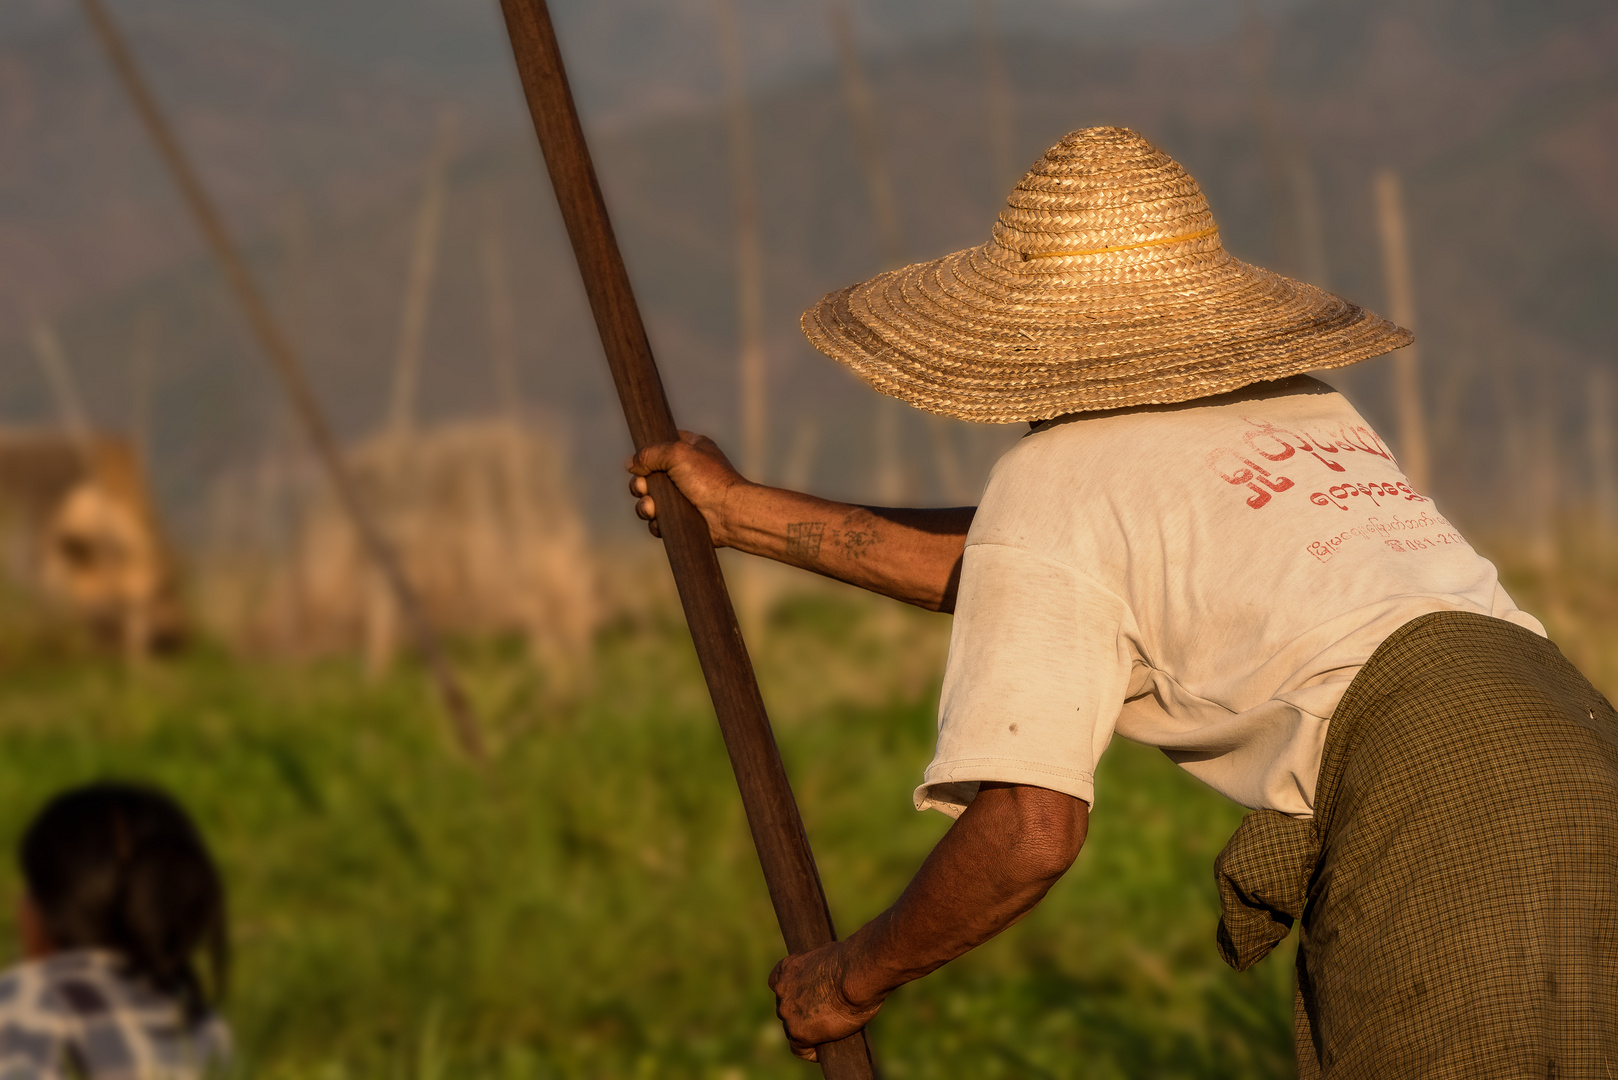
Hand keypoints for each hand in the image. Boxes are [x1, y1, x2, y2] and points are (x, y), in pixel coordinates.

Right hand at [626, 431, 749, 544]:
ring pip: (649, 500)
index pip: (660, 446)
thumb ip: (650, 453)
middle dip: (639, 484)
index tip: (639, 462)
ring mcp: (683, 497)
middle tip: (643, 488)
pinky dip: (655, 522)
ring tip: (652, 508)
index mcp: (689, 450)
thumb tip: (631, 464)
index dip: (647, 454)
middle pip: (648, 476)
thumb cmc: (709, 480)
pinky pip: (658, 521)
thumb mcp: (678, 452)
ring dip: (645, 505)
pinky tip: (660, 520)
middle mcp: (685, 472)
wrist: (728, 514)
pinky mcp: (681, 518)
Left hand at [767, 941, 882, 1061]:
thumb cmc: (854, 962)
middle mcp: (782, 990)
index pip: (778, 984)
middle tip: (824, 1017)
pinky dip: (811, 1052)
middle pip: (786, 1008)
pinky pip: (800, 1050)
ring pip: (791, 1029)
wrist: (857, 975)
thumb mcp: (831, 958)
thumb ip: (821, 971)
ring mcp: (788, 1012)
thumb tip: (831, 981)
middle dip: (801, 1013)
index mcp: (788, 968)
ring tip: (829, 1033)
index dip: (792, 993)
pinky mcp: (799, 1032)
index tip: (806, 998)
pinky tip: (824, 1050)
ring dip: (807, 1032)